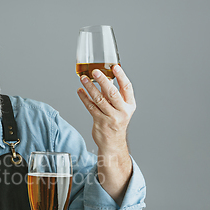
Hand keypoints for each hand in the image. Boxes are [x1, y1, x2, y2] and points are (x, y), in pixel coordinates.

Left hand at [77, 65, 135, 203]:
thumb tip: (104, 77)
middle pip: (112, 92)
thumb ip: (113, 94)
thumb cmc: (116, 122)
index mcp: (129, 105)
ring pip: (99, 99)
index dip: (121, 76)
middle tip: (94, 71)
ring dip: (90, 88)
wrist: (113, 143)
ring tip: (83, 79)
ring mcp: (111, 117)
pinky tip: (80, 91)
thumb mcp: (120, 108)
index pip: (127, 87)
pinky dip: (84, 98)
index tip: (114, 66)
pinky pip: (91, 107)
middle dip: (102, 80)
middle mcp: (122, 111)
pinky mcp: (100, 122)